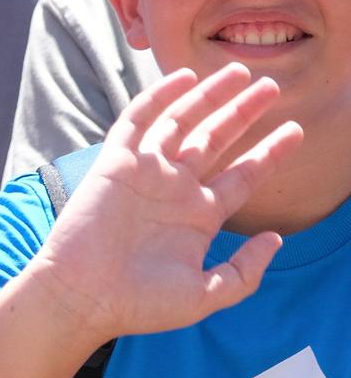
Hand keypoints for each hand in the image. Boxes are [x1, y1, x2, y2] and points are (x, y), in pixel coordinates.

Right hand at [29, 65, 297, 348]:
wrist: (82, 297)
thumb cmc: (138, 304)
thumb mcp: (204, 296)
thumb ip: (244, 272)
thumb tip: (276, 238)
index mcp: (198, 217)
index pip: (242, 176)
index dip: (270, 153)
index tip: (295, 132)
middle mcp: (174, 189)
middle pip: (217, 140)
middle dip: (244, 113)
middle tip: (273, 87)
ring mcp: (146, 174)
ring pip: (183, 123)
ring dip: (211, 96)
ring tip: (242, 73)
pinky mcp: (115, 164)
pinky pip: (138, 121)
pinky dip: (160, 97)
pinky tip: (186, 77)